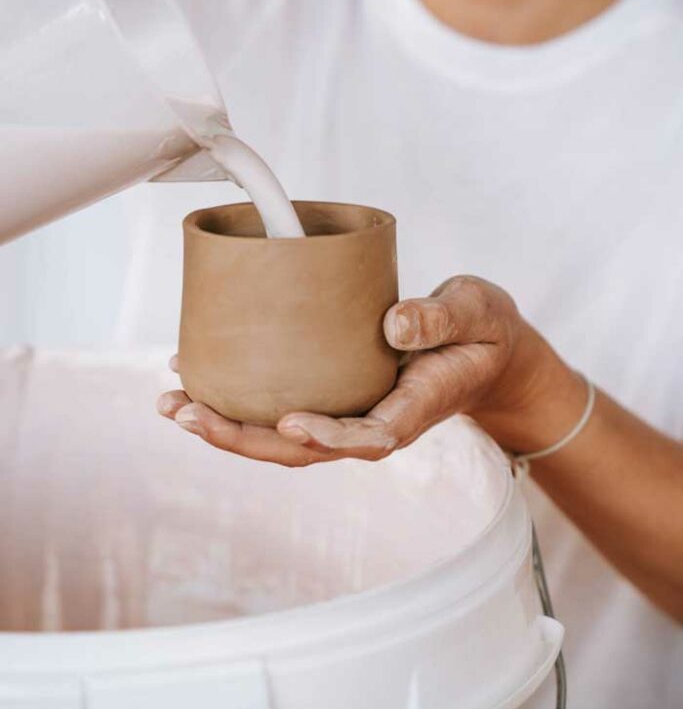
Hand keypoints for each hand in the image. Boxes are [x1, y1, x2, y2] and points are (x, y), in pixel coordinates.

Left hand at [157, 276, 567, 465]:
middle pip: (303, 449)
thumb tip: (394, 326)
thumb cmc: (482, 331)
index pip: (367, 436)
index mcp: (413, 409)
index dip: (325, 435)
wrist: (485, 351)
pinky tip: (198, 381)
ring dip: (227, 427)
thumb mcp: (475, 312)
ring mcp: (351, 415)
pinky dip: (239, 404)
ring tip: (173, 403)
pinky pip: (282, 411)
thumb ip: (440, 318)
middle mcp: (375, 423)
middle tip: (186, 412)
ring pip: (282, 439)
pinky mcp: (334, 398)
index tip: (287, 420)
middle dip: (242, 437)